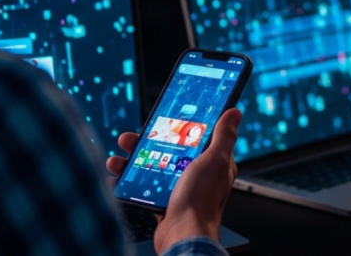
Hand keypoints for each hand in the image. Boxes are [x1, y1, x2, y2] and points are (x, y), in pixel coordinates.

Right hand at [107, 109, 241, 253]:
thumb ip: (223, 136)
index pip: (196, 137)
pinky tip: (116, 179)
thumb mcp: (215, 160)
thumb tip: (234, 113)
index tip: (163, 117)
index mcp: (212, 162)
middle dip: (147, 143)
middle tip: (128, 139)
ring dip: (133, 162)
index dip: (180, 126)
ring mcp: (180, 189)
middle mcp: (197, 175)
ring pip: (154, 168)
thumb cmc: (201, 199)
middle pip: (169, 151)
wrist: (183, 236)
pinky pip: (145, 189)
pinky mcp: (165, 203)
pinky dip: (129, 184)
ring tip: (117, 160)